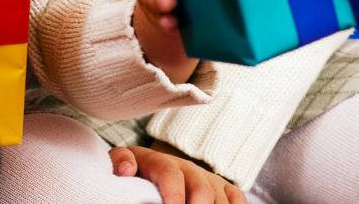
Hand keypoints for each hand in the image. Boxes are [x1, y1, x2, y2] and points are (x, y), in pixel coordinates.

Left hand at [109, 141, 245, 203]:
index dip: (173, 194)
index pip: (171, 175)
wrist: (153, 166)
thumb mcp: (123, 164)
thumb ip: (120, 162)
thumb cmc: (136, 171)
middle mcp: (188, 168)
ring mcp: (207, 178)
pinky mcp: (222, 187)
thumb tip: (126, 169)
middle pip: (201, 189)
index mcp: (161, 162)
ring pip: (220, 196)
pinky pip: (237, 197)